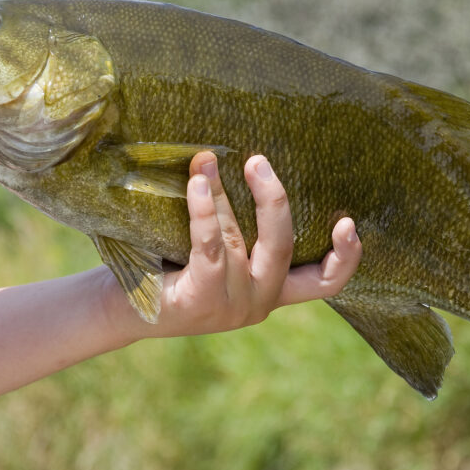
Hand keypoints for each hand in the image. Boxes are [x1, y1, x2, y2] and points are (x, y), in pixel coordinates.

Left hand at [104, 152, 361, 339]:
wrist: (119, 311)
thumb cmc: (169, 270)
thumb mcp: (216, 253)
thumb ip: (239, 228)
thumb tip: (239, 158)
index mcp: (272, 291)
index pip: (324, 283)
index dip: (346, 257)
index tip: (350, 222)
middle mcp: (259, 303)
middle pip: (284, 247)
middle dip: (273, 200)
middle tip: (258, 161)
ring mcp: (232, 306)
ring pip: (238, 238)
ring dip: (221, 193)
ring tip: (206, 160)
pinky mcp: (202, 300)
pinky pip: (211, 246)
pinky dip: (205, 210)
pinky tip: (197, 184)